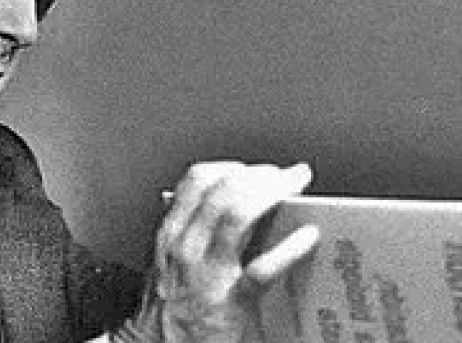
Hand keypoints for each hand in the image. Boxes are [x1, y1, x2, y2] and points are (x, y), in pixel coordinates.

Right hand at [113, 162, 319, 342]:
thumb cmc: (167, 309)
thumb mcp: (168, 261)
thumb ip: (190, 232)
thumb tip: (225, 209)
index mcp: (170, 233)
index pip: (198, 180)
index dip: (231, 166)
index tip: (255, 167)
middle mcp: (185, 246)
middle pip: (223, 189)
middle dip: (260, 175)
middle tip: (287, 175)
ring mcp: (206, 272)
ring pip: (238, 214)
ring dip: (272, 195)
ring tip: (296, 191)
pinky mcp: (228, 300)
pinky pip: (262, 267)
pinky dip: (289, 247)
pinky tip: (308, 236)